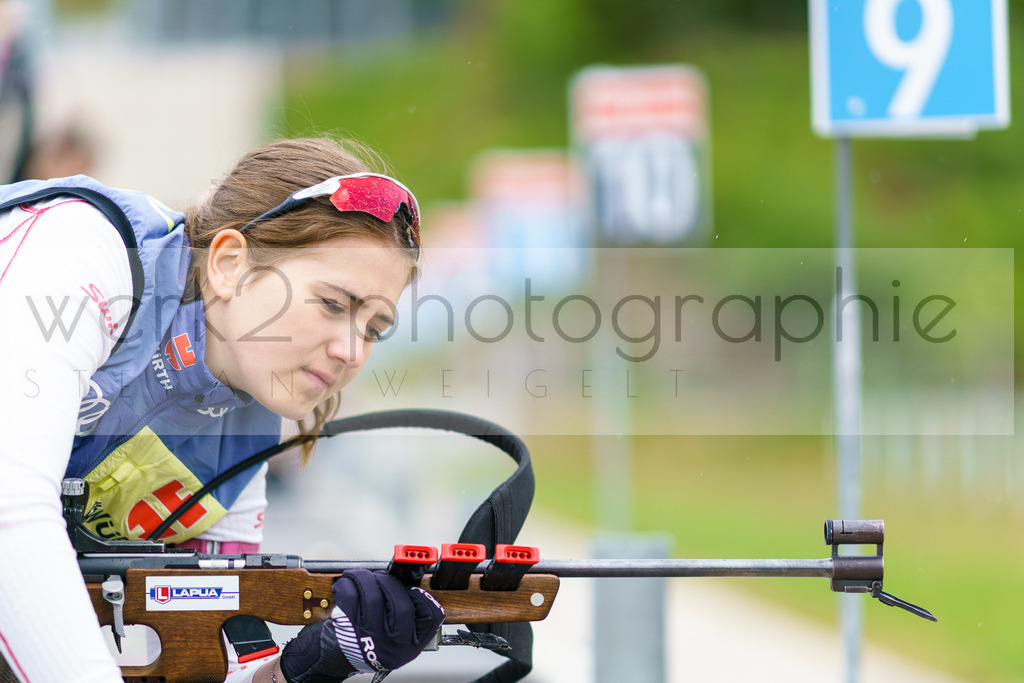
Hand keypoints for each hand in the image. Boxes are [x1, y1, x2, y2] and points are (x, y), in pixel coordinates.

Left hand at [280, 569, 444, 681]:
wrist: (335, 659)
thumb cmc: (366, 642)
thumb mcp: (394, 639)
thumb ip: (406, 616)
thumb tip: (406, 578)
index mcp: (409, 646)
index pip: (431, 616)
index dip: (423, 597)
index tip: (411, 588)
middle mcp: (392, 646)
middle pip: (401, 604)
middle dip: (390, 582)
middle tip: (381, 577)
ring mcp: (370, 638)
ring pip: (373, 596)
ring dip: (366, 578)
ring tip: (360, 576)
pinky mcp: (348, 630)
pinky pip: (350, 597)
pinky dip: (347, 583)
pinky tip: (346, 583)